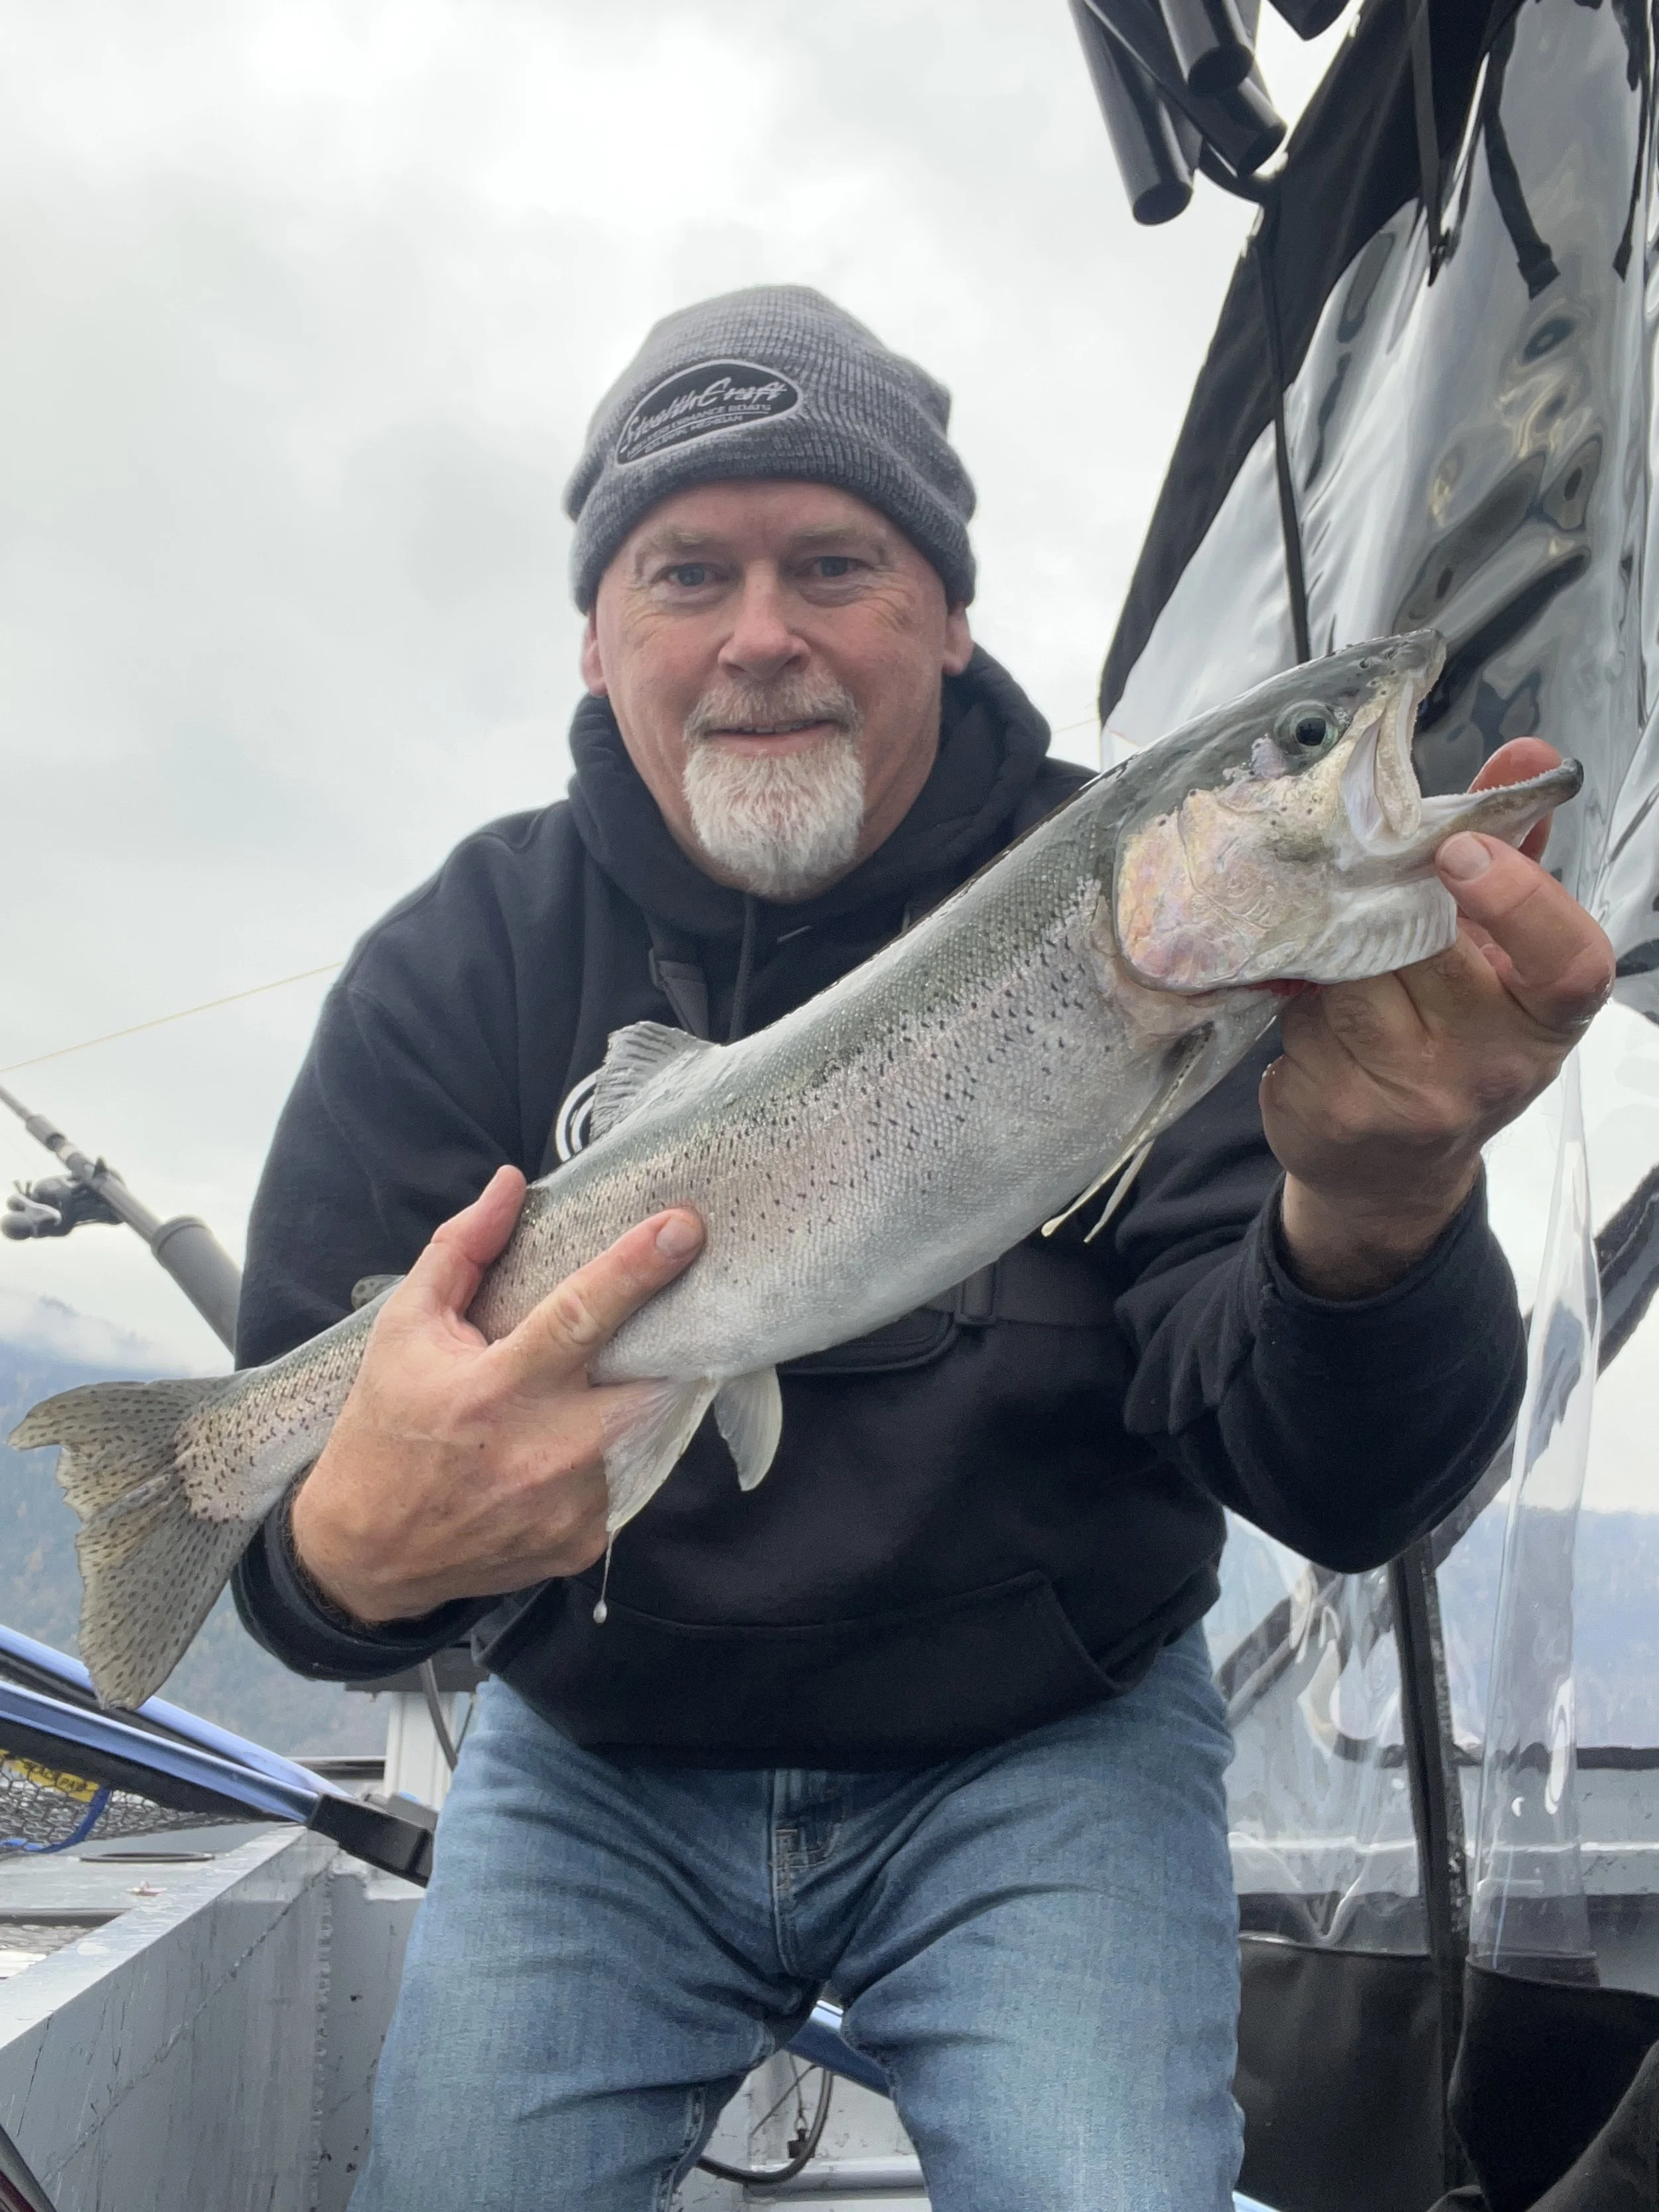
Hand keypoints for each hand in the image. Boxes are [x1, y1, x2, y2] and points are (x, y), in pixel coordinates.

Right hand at [290, 1166, 704, 1621]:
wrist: (368, 1554)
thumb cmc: (384, 1430)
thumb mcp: (404, 1330)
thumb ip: (462, 1251)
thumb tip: (510, 1183)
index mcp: (498, 1390)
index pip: (583, 1315)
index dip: (639, 1268)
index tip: (683, 1230)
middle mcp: (545, 1452)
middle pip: (651, 1384)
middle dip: (668, 1350)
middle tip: (662, 1325)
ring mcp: (572, 1505)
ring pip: (647, 1432)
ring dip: (634, 1402)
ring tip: (593, 1392)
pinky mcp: (584, 1542)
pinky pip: (627, 1480)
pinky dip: (611, 1456)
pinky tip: (570, 1450)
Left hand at [1265, 739, 1614, 1298]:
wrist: (1394, 1169)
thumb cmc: (1453, 1035)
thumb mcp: (1500, 956)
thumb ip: (1514, 854)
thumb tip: (1526, 756)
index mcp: (1547, 1017)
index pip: (1564, 962)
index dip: (1517, 899)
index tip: (1460, 849)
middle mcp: (1491, 1065)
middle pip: (1420, 946)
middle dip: (1380, 898)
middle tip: (1353, 868)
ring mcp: (1412, 1097)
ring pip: (1347, 975)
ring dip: (1328, 947)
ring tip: (1333, 948)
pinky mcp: (1336, 1113)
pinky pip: (1298, 1017)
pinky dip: (1294, 995)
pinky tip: (1305, 1005)